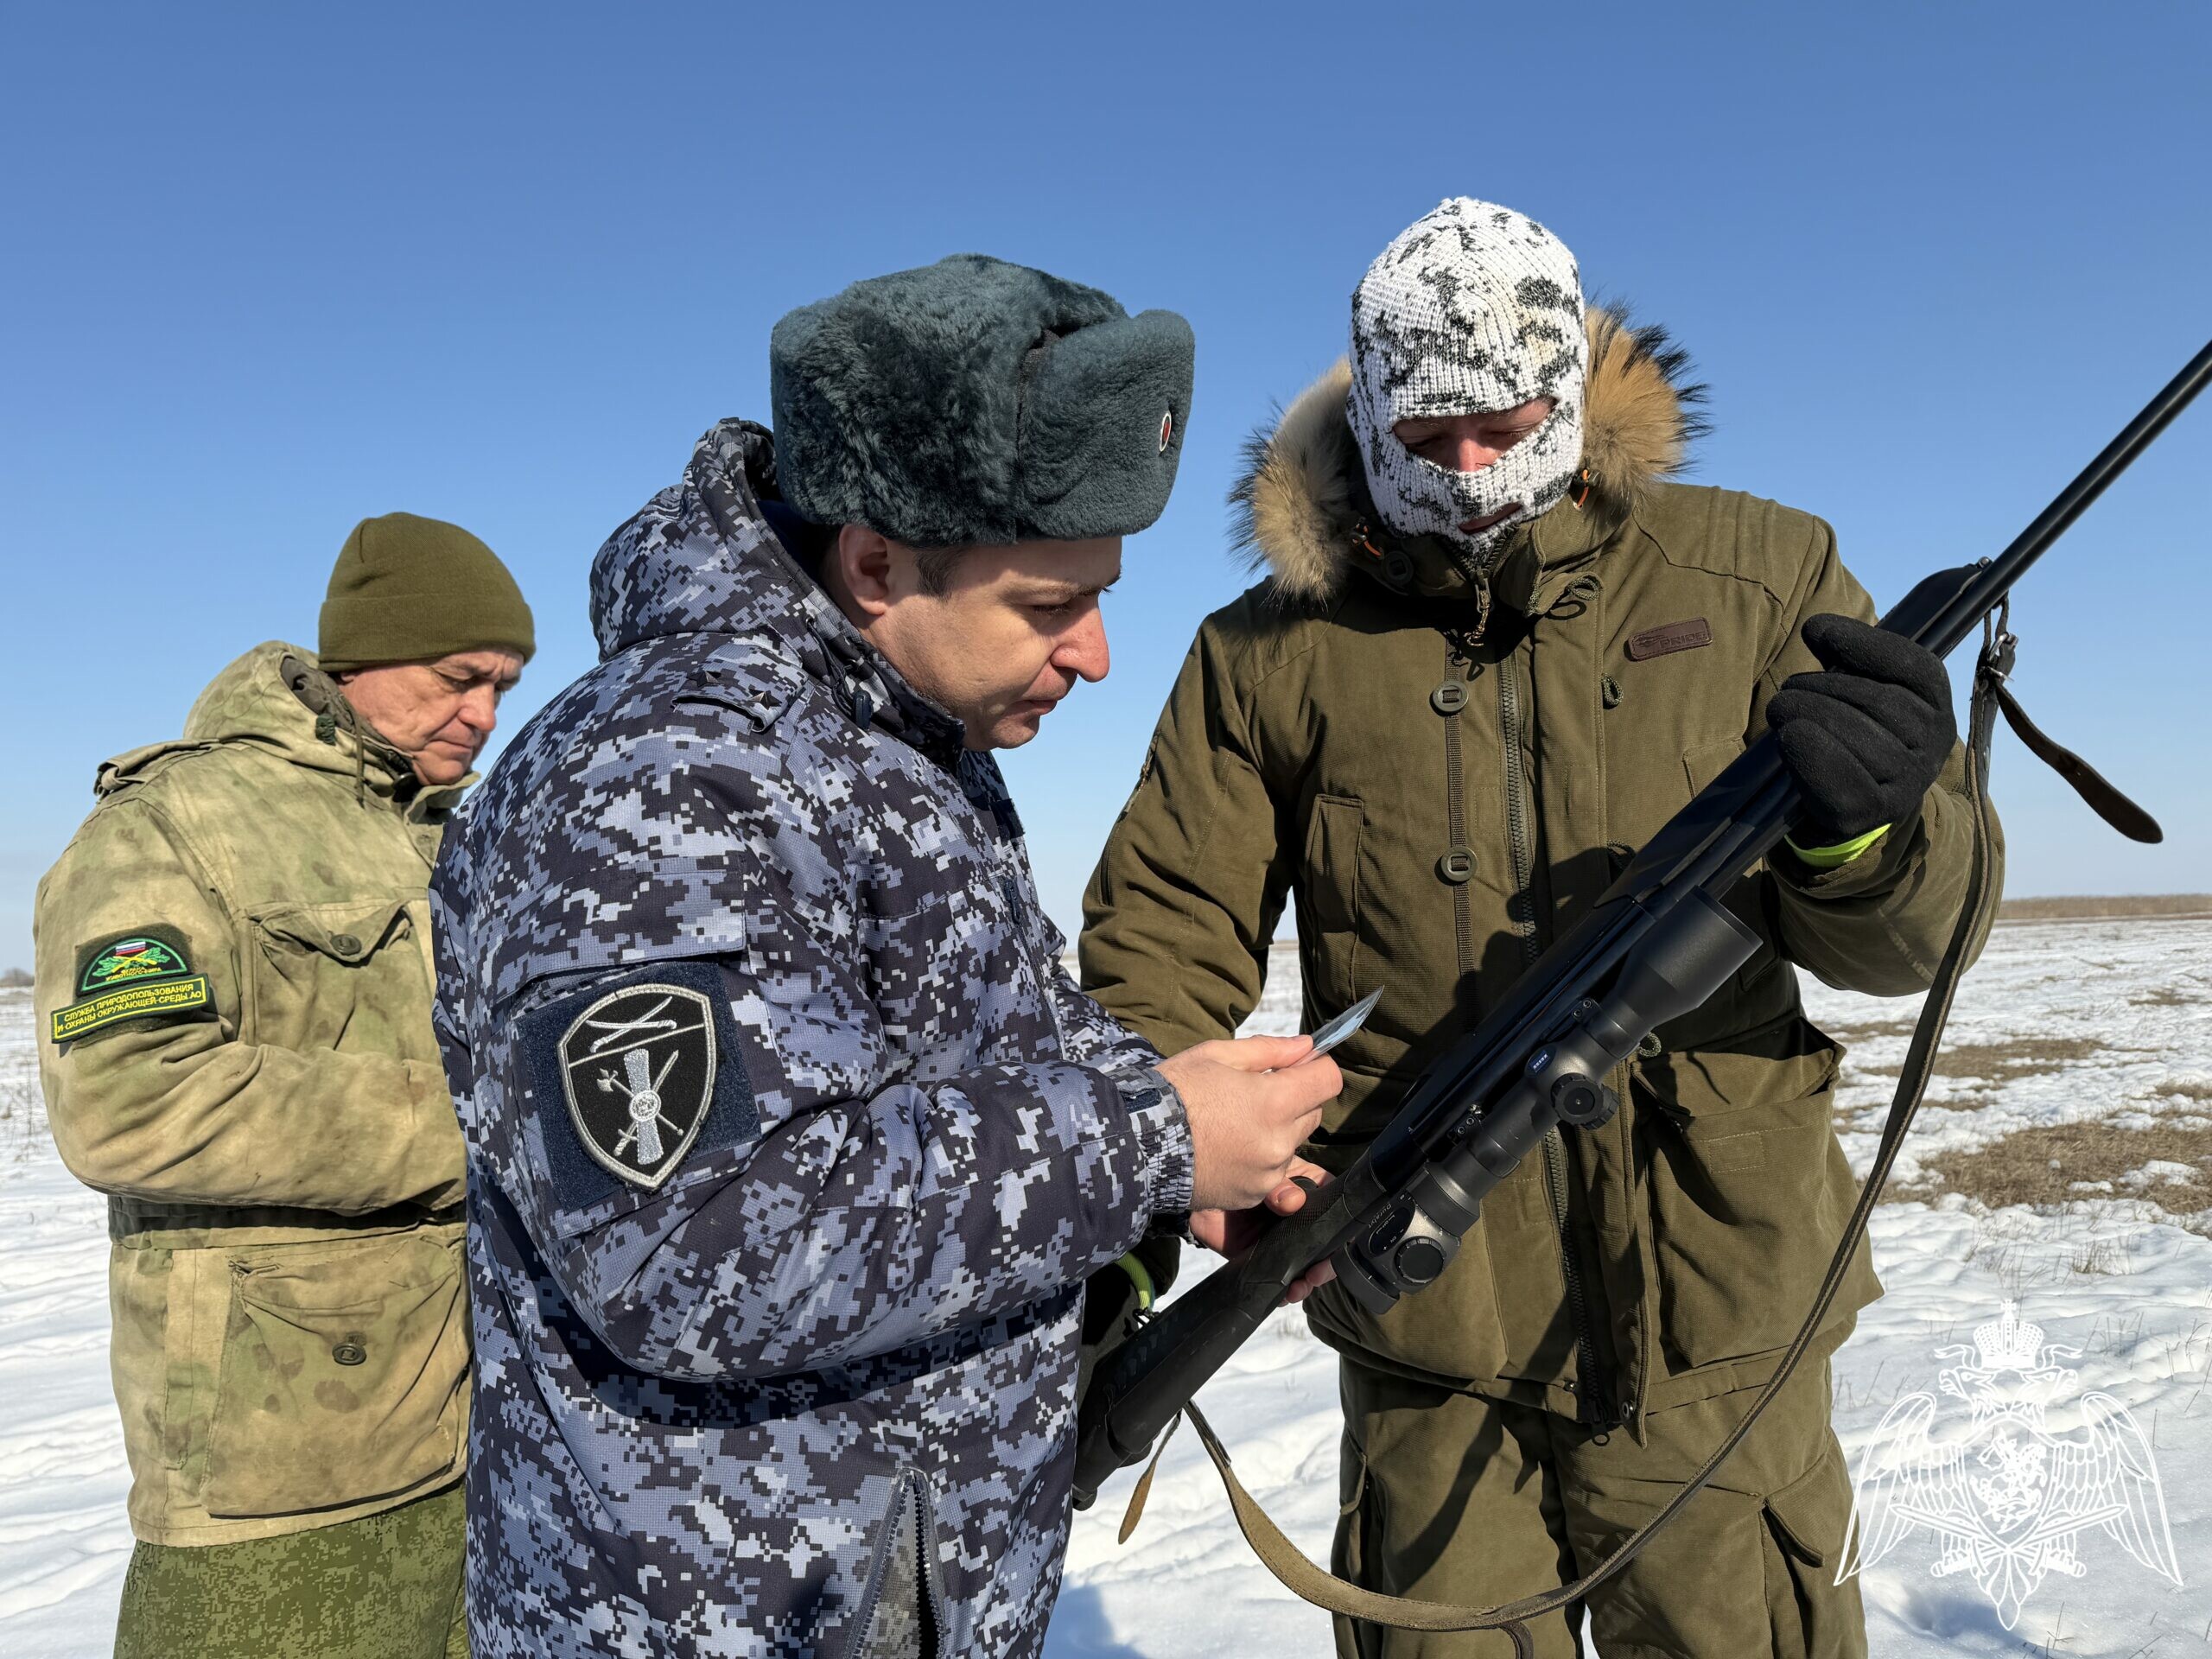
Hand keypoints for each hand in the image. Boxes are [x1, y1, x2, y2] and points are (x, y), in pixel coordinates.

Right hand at [1157, 1034, 1340, 1212]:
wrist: (1136, 1144)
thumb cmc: (1173, 1091)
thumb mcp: (1216, 1055)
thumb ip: (1269, 1050)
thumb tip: (1306, 1046)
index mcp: (1274, 1101)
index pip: (1329, 1080)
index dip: (1315, 1068)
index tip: (1297, 1067)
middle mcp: (1278, 1142)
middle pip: (1314, 1114)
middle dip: (1294, 1100)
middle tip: (1254, 1094)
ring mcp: (1266, 1175)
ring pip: (1292, 1145)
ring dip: (1276, 1132)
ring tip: (1235, 1123)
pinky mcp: (1251, 1195)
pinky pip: (1272, 1173)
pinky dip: (1259, 1160)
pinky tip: (1227, 1148)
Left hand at [1190, 1161, 1338, 1303]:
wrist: (1196, 1188)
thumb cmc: (1234, 1169)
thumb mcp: (1264, 1173)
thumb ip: (1279, 1185)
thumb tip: (1293, 1201)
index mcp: (1307, 1189)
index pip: (1335, 1206)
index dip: (1342, 1227)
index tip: (1339, 1246)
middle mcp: (1298, 1218)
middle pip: (1324, 1244)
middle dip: (1325, 1264)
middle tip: (1316, 1274)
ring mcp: (1281, 1241)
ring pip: (1304, 1265)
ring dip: (1306, 1281)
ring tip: (1298, 1288)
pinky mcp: (1261, 1258)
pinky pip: (1276, 1278)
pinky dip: (1281, 1291)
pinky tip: (1282, 1295)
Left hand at [1768, 613, 1954, 843]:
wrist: (1854, 802)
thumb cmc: (1853, 733)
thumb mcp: (1858, 689)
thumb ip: (1844, 657)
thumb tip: (1815, 629)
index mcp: (1936, 703)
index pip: (1913, 666)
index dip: (1862, 643)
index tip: (1813, 630)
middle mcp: (1935, 743)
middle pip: (1875, 699)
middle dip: (1820, 687)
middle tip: (1787, 688)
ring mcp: (1910, 781)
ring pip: (1855, 733)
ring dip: (1806, 713)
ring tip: (1780, 710)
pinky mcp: (1876, 810)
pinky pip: (1840, 777)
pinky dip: (1809, 752)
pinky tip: (1789, 737)